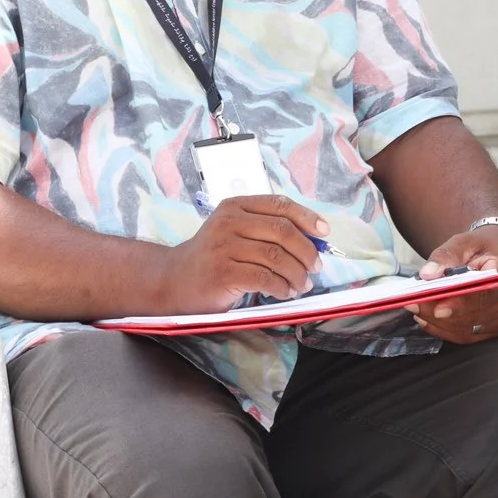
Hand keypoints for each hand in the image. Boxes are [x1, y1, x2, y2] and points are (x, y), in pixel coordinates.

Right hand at [169, 195, 326, 311]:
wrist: (174, 280)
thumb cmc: (213, 257)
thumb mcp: (235, 232)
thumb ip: (267, 230)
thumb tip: (313, 239)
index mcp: (235, 207)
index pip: (279, 205)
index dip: (307, 217)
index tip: (324, 232)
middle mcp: (228, 222)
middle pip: (282, 231)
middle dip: (306, 250)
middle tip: (315, 267)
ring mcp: (223, 247)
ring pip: (276, 256)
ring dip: (297, 273)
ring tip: (302, 284)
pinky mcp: (222, 273)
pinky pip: (264, 278)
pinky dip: (281, 287)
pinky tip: (285, 292)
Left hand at [410, 224, 497, 343]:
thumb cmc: (484, 247)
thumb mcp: (465, 241)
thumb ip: (445, 256)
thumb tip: (427, 274)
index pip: (485, 293)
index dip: (461, 304)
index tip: (437, 308)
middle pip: (473, 315)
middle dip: (440, 313)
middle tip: (413, 305)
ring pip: (468, 329)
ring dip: (439, 323)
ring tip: (417, 310)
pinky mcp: (497, 329)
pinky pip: (468, 336)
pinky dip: (445, 330)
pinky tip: (427, 320)